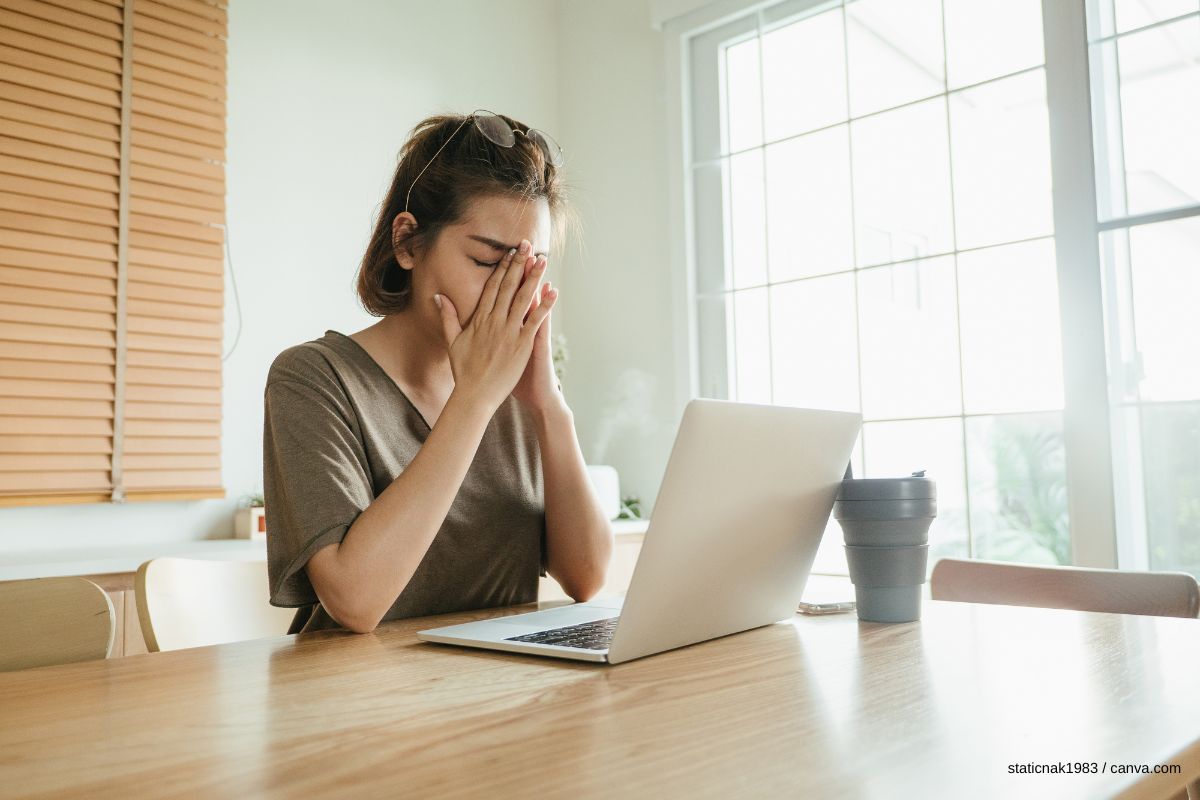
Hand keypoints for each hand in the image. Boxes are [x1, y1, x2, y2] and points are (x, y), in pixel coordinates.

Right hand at [435, 241, 556, 415]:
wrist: (474, 395)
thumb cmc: (463, 371)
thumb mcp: (452, 342)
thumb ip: (448, 317)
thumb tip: (439, 296)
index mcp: (479, 320)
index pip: (492, 288)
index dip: (502, 269)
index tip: (509, 253)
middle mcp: (494, 322)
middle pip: (508, 287)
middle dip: (518, 264)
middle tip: (528, 244)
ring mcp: (508, 333)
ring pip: (522, 299)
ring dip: (533, 278)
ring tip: (542, 260)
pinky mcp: (521, 345)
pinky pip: (535, 322)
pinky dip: (544, 306)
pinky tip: (553, 291)